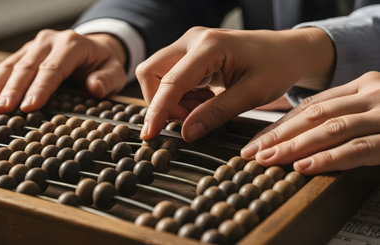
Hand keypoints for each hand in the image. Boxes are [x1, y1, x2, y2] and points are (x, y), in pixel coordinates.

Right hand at [0, 29, 126, 113]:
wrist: (95, 48)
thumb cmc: (104, 64)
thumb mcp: (115, 71)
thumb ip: (107, 79)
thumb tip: (95, 87)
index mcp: (71, 45)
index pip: (52, 69)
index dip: (39, 89)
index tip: (28, 107)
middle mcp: (49, 42)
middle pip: (27, 67)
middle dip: (11, 90)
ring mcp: (34, 46)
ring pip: (10, 66)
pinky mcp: (24, 53)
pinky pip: (4, 67)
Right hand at [136, 26, 333, 141]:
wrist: (289, 51)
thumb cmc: (277, 67)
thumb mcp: (252, 94)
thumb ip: (216, 114)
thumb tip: (186, 134)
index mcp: (209, 46)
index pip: (171, 81)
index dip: (157, 110)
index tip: (150, 135)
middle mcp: (193, 40)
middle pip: (152, 72)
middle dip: (161, 102)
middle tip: (187, 120)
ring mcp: (190, 45)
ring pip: (159, 77)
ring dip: (172, 101)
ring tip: (204, 109)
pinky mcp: (191, 54)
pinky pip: (172, 79)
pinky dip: (181, 97)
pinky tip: (205, 101)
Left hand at [241, 72, 379, 174]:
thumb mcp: (373, 109)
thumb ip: (344, 116)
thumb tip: (301, 138)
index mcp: (361, 87)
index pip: (311, 106)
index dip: (280, 125)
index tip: (256, 141)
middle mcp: (370, 94)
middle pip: (313, 115)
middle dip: (278, 136)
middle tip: (251, 152)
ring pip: (330, 129)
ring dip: (294, 146)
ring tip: (268, 159)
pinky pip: (357, 148)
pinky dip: (327, 158)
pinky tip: (304, 166)